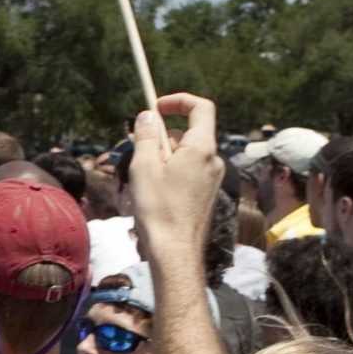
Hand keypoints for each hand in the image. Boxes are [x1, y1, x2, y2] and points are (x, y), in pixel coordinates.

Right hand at [126, 92, 221, 264]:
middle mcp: (213, 160)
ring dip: (163, 156)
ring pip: (186, 153)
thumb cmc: (159, 209)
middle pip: (188, 132)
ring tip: (145, 178)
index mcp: (202, 148)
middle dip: (162, 135)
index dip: (178, 101)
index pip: (201, 107)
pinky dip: (171, 172)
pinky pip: (189, 171)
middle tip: (139, 151)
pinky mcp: (206, 194)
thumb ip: (147, 135)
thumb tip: (148, 116)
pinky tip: (155, 192)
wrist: (175, 252)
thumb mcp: (144, 166)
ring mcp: (212, 178)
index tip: (155, 108)